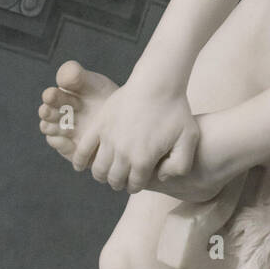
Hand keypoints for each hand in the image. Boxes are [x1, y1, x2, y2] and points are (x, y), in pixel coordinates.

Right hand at [74, 80, 198, 193]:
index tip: (139, 179)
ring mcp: (108, 139)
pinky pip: (83, 149)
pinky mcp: (99, 125)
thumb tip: (160, 176)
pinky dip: (80, 161)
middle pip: (114, 180)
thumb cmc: (175, 110)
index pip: (134, 185)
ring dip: (103, 175)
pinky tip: (81, 166)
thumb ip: (180, 165)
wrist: (157, 83)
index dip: (137, 185)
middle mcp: (123, 153)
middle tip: (123, 177)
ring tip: (108, 171)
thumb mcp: (189, 139)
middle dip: (120, 182)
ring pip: (99, 169)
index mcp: (143, 159)